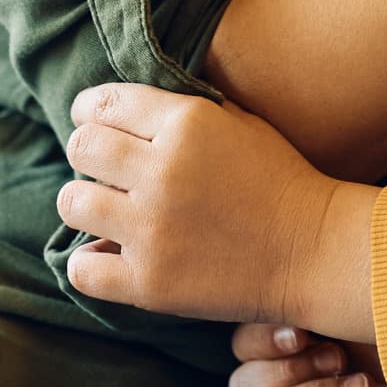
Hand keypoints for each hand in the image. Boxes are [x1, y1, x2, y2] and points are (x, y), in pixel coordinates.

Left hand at [58, 82, 370, 332]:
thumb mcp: (236, 121)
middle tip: (103, 170)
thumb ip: (178, 111)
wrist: (315, 251)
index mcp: (186, 123)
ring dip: (85, 204)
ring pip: (72, 202)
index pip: (104, 103)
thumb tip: (118, 109)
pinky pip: (82, 268)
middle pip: (81, 147)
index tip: (90, 121)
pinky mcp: (150, 282)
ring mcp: (153, 229)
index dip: (88, 111)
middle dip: (87, 154)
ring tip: (105, 211)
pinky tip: (107, 255)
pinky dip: (88, 263)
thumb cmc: (277, 181)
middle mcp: (163, 171)